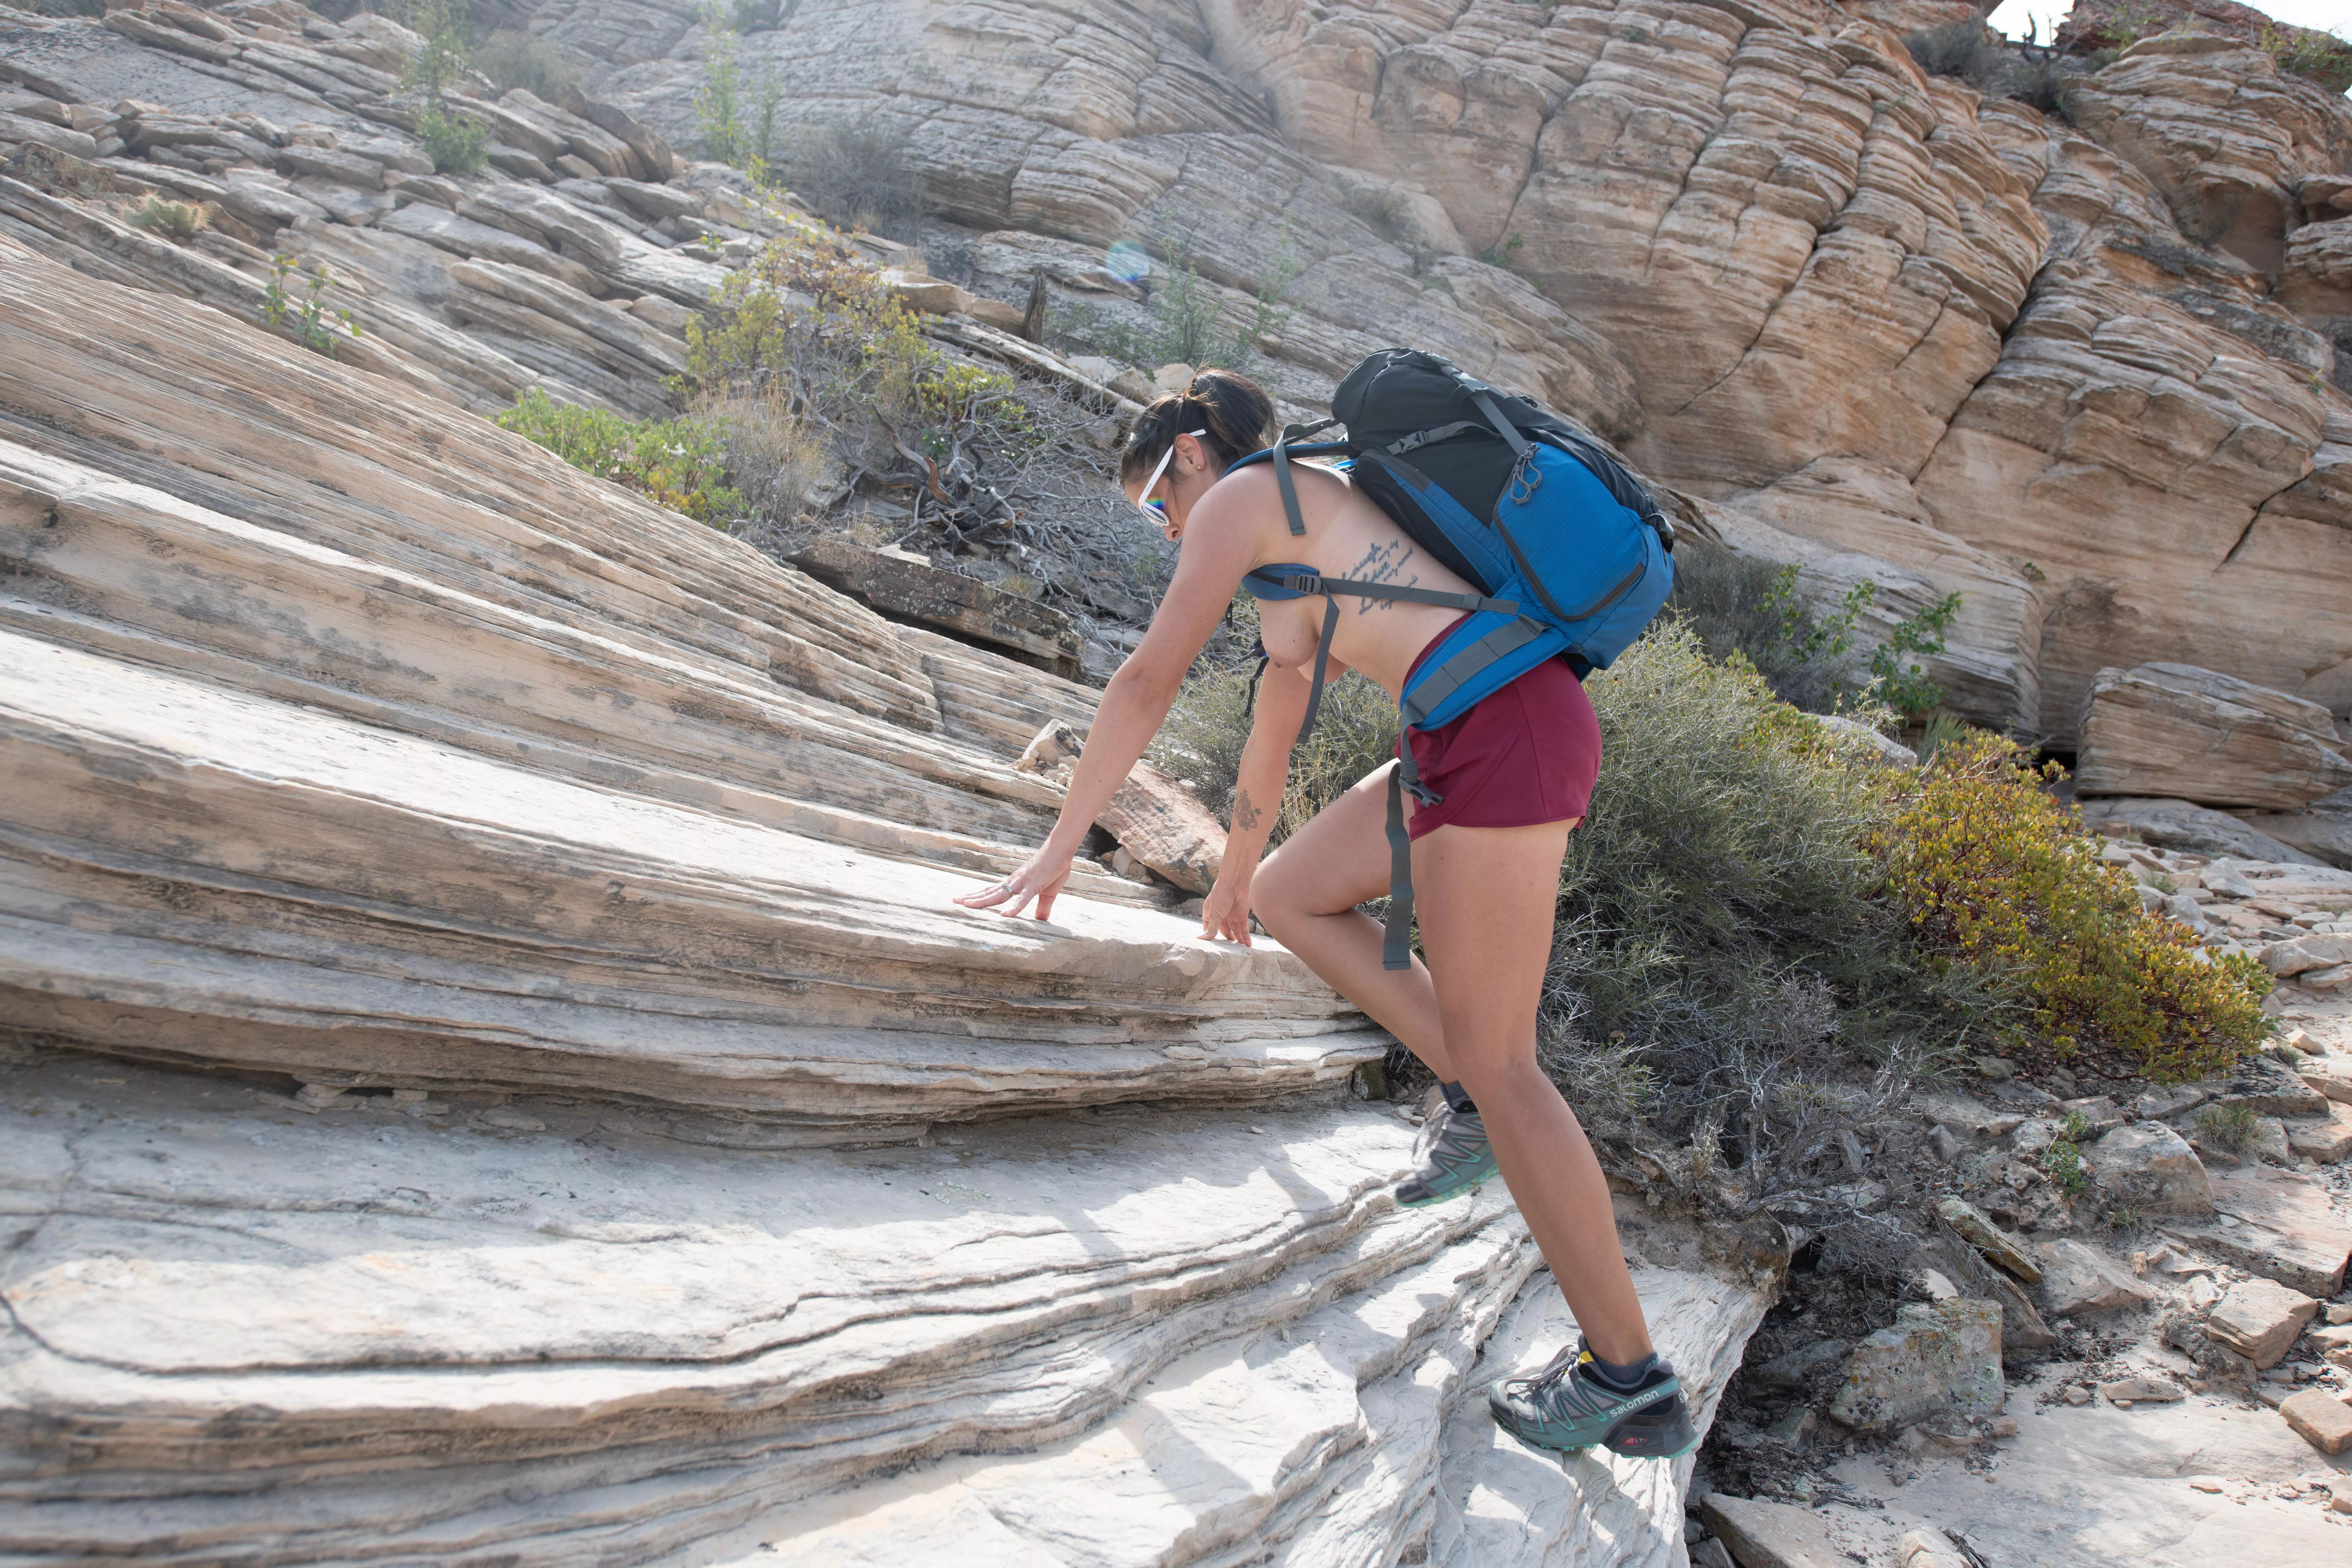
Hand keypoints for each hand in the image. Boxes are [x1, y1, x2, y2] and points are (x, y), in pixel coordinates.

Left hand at [954, 843, 1075, 922]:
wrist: (1062, 850)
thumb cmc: (1054, 868)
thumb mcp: (1048, 892)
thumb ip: (1042, 907)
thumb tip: (1041, 920)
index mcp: (1016, 883)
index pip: (993, 891)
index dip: (978, 895)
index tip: (963, 899)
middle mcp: (1015, 882)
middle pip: (990, 892)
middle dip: (972, 897)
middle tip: (954, 901)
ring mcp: (1023, 883)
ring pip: (1000, 895)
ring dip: (983, 901)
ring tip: (967, 905)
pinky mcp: (1035, 885)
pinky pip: (1023, 899)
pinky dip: (1013, 908)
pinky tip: (1004, 915)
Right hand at [1199, 871, 1252, 945]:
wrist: (1235, 883)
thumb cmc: (1220, 895)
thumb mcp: (1214, 914)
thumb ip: (1211, 928)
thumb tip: (1201, 939)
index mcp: (1210, 914)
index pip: (1209, 928)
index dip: (1210, 937)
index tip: (1212, 948)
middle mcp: (1221, 916)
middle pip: (1223, 931)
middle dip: (1225, 941)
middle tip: (1228, 952)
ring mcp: (1232, 915)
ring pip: (1234, 931)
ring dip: (1237, 941)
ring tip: (1239, 952)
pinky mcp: (1242, 915)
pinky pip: (1244, 929)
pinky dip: (1246, 937)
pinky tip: (1248, 945)